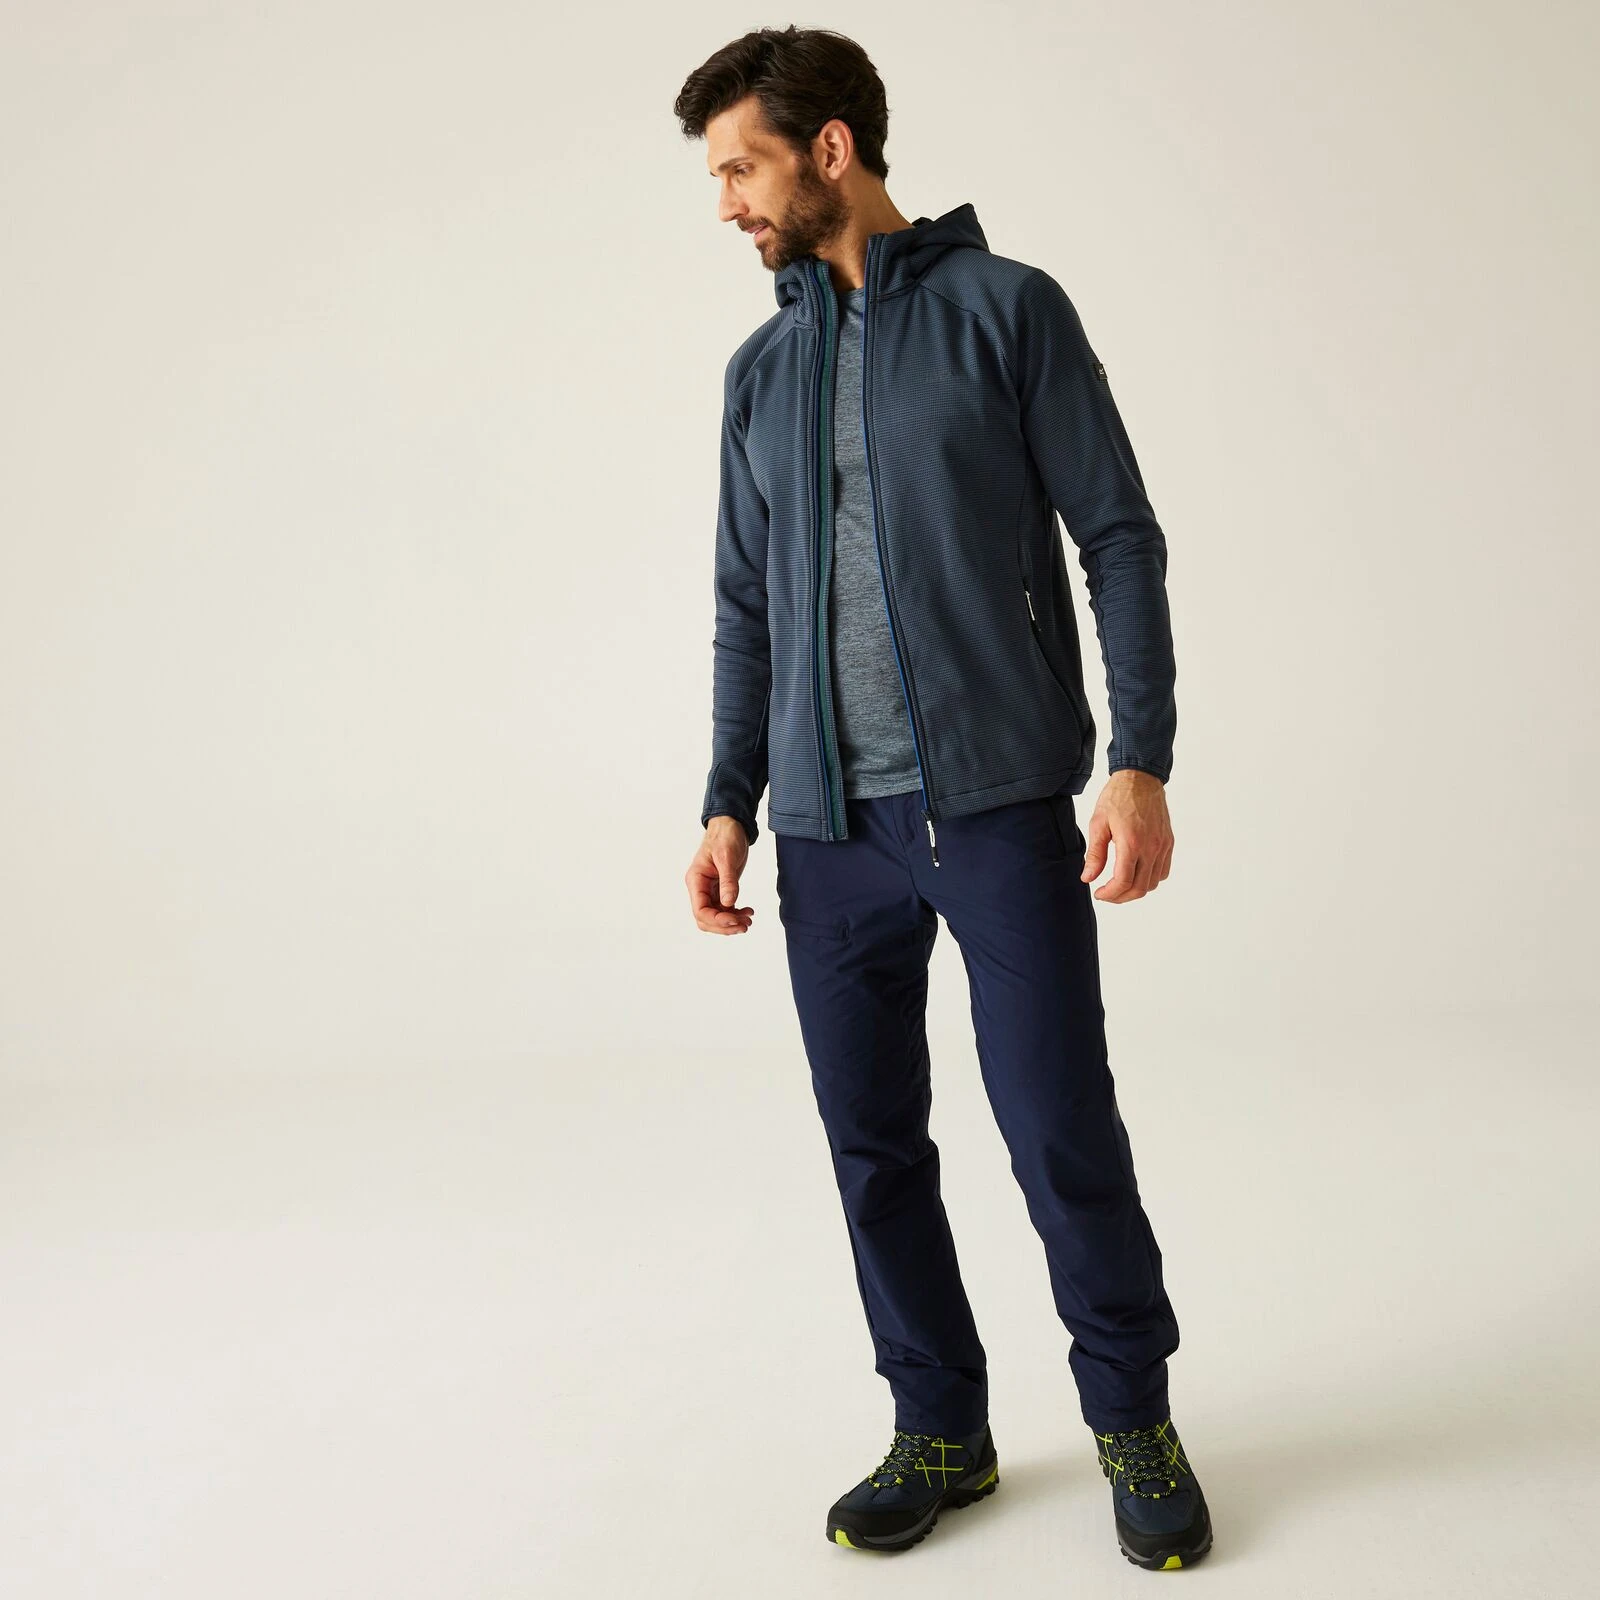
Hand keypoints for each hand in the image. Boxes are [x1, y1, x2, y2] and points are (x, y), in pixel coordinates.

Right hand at [687, 817, 756, 933]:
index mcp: (696, 880)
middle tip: (744, 925)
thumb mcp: (727, 857)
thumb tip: (729, 904)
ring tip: (749, 919)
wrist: (731, 826)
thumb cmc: (725, 837)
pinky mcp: (720, 889)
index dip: (717, 920)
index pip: (700, 911)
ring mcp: (710, 890)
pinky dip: (735, 913)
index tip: (735, 920)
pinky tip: (748, 911)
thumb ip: (728, 881)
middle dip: (724, 925)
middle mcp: (700, 888)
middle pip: (706, 919)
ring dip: (732, 922)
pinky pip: (724, 909)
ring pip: (716, 916)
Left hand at [1081, 770, 1172, 902]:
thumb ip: (1094, 854)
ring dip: (1136, 889)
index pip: (1123, 882)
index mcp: (1131, 843)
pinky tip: (1137, 873)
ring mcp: (1162, 846)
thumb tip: (1088, 878)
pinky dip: (1150, 879)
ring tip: (1120, 884)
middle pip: (1140, 888)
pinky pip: (1163, 871)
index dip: (1110, 894)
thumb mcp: (1098, 824)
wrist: (1140, 778)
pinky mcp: (1168, 842)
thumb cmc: (1117, 797)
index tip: (1099, 893)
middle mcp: (1151, 847)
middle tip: (1107, 894)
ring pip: (1154, 883)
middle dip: (1121, 897)